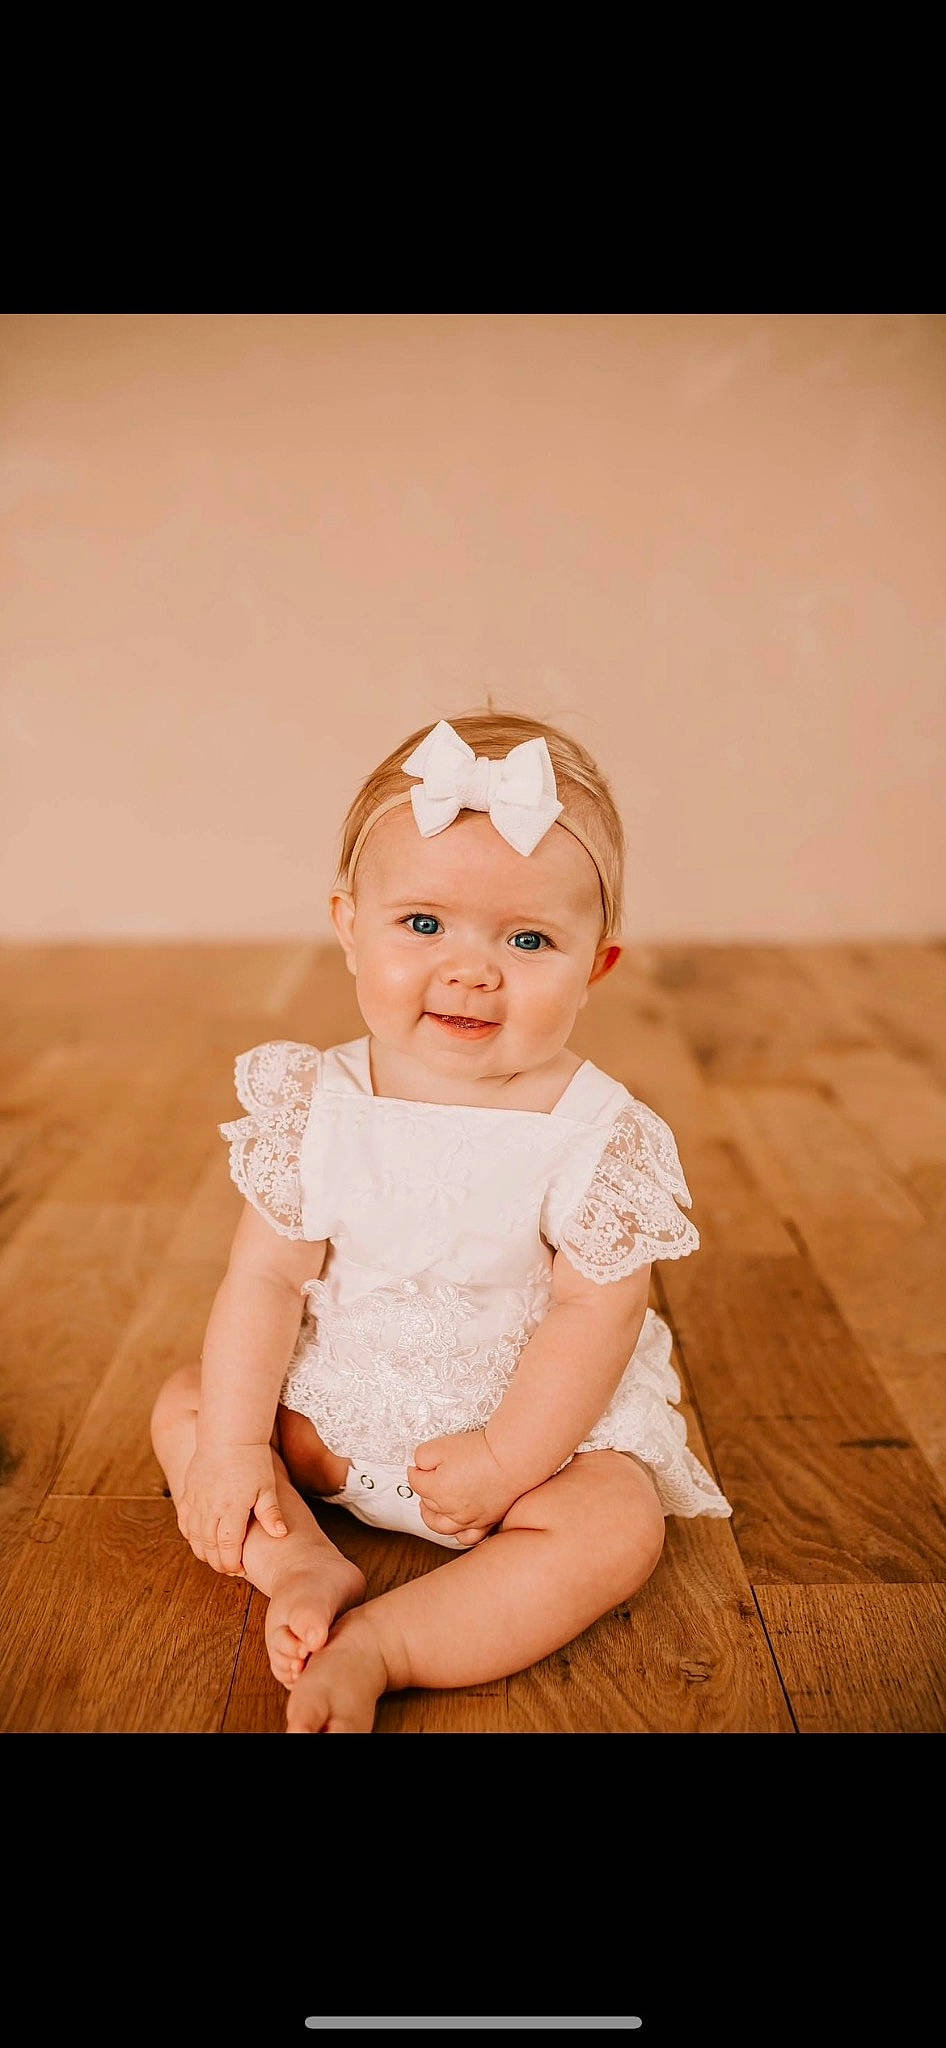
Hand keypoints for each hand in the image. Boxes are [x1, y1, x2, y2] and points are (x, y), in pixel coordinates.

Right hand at [178, 1443, 287, 1575]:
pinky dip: (190, 1534)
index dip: (231, 1562)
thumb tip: (280, 1534)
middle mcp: (210, 1506)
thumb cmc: (253, 1459)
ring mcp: (197, 1499)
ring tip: (215, 1557)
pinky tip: (198, 1539)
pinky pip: (184, 1520)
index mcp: (231, 1508)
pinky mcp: (189, 1490)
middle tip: (228, 1568)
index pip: (227, 1546)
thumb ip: (271, 1513)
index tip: (239, 1569)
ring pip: (193, 1536)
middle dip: (217, 1562)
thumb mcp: (266, 1486)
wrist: (229, 1432)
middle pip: (208, 1546)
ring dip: (202, 1551)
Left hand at [407, 1430, 517, 1544]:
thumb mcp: (441, 1445)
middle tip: (425, 1481)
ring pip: (442, 1527)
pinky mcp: (486, 1522)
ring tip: (431, 1510)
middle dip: (424, 1491)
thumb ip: (421, 1457)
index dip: (414, 1471)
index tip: (418, 1466)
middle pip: (428, 1504)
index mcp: (436, 1490)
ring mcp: (468, 1519)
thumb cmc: (480, 1451)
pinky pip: (468, 1537)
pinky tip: (459, 1526)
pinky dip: (459, 1534)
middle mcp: (450, 1509)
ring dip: (433, 1518)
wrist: (511, 1459)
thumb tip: (418, 1466)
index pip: (415, 1483)